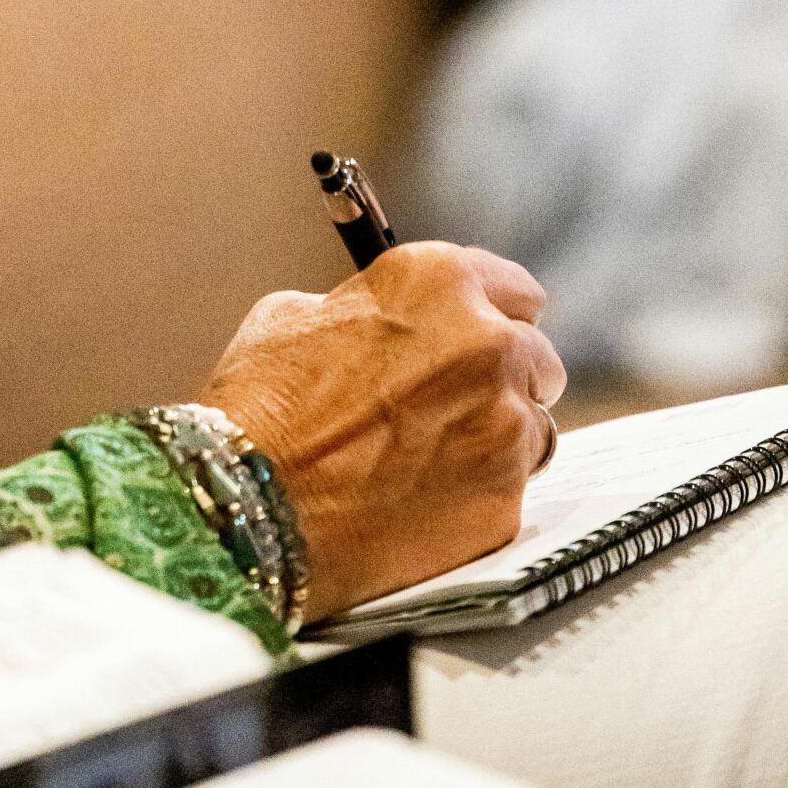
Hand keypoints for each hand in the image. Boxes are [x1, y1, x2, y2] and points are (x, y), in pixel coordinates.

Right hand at [203, 242, 565, 620]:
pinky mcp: (504, 500)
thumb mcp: (296, 317)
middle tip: (452, 403)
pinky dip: (480, 492)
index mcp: (440, 282)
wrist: (250, 505)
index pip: (514, 288)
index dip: (492, 313)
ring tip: (432, 458)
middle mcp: (488, 345)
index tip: (483, 332)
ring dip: (496, 436)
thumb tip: (380, 323)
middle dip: (503, 376)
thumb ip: (365, 310)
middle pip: (537, 356)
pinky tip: (426, 497)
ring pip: (534, 426)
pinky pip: (512, 489)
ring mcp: (504, 426)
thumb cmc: (263, 408)